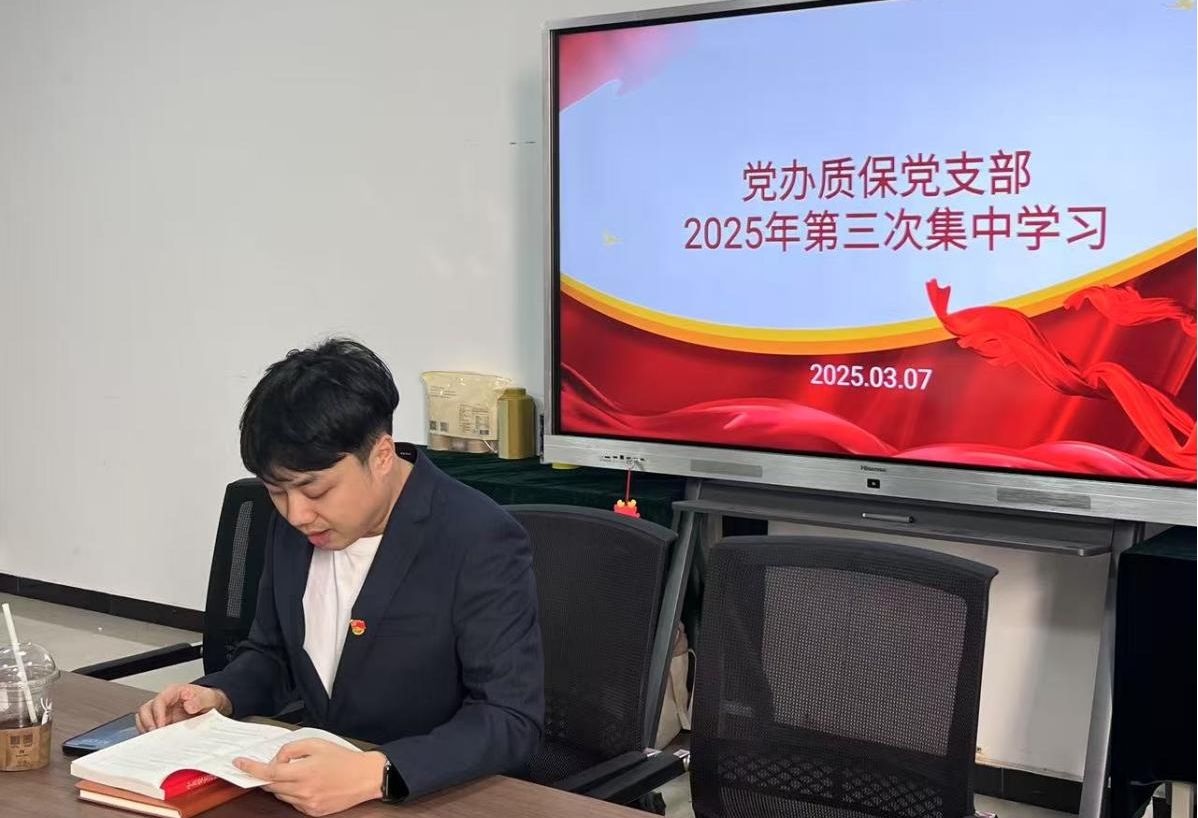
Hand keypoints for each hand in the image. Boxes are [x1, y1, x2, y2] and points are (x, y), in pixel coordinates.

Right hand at [135, 684, 230, 732]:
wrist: (210, 706)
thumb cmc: (207, 699)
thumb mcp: (208, 698)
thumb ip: (200, 700)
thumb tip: (189, 706)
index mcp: (173, 692)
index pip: (159, 700)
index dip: (157, 713)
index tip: (161, 726)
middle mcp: (164, 702)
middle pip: (146, 710)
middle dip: (147, 723)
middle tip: (154, 735)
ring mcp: (161, 713)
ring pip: (144, 719)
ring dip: (146, 729)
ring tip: (154, 740)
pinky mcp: (162, 723)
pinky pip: (149, 728)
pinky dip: (150, 736)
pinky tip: (157, 742)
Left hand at [234, 741, 387, 816]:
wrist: (365, 777)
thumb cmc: (343, 759)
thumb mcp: (317, 744)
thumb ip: (291, 749)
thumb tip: (277, 760)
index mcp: (304, 772)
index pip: (268, 774)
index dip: (251, 769)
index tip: (239, 763)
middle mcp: (303, 791)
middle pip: (271, 786)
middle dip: (267, 775)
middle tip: (274, 765)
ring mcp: (308, 804)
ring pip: (281, 795)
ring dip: (280, 784)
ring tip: (297, 773)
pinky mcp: (313, 812)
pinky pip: (293, 802)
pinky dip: (292, 792)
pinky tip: (306, 784)